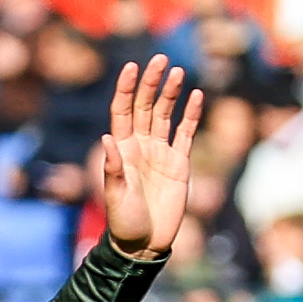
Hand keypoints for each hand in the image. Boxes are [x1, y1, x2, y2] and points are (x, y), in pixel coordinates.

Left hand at [95, 54, 202, 260]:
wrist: (145, 243)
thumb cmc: (124, 222)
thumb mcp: (115, 196)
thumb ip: (112, 168)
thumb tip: (106, 138)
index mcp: (121, 150)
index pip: (123, 112)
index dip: (126, 89)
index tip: (132, 67)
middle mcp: (140, 146)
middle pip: (145, 106)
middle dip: (151, 83)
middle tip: (160, 58)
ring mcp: (160, 152)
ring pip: (165, 115)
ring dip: (171, 93)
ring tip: (177, 71)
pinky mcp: (179, 163)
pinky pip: (186, 133)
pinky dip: (191, 115)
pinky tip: (197, 95)